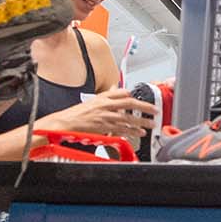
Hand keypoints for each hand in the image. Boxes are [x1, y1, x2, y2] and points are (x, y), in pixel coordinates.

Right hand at [38, 87, 157, 142]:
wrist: (66, 122)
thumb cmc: (77, 113)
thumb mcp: (93, 100)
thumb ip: (106, 95)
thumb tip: (115, 89)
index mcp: (103, 97)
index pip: (122, 92)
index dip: (134, 96)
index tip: (143, 99)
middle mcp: (105, 104)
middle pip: (129, 103)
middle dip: (144, 107)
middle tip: (154, 110)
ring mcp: (105, 116)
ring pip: (128, 118)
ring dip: (141, 121)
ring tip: (151, 124)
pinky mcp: (104, 127)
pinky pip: (122, 129)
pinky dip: (132, 131)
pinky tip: (139, 132)